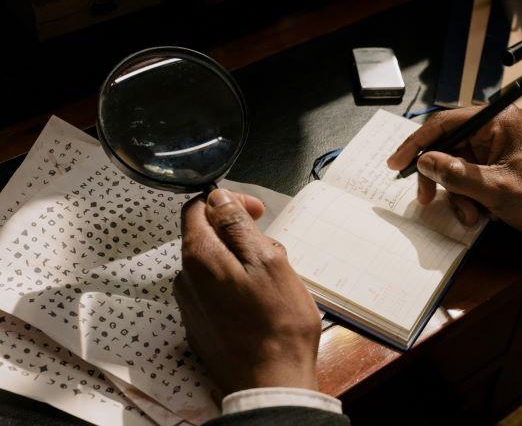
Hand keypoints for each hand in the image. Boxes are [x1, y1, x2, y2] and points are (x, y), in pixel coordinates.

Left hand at [175, 189, 321, 396]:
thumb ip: (237, 225)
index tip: (257, 212)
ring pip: (216, 264)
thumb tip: (217, 198)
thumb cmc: (277, 322)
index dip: (228, 202)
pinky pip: (216, 290)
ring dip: (242, 262)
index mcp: (199, 257)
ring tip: (272, 282)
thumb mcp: (267, 261)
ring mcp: (190, 305)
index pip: (198, 208)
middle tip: (274, 253)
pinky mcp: (200, 325)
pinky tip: (260, 303)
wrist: (271, 382)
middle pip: (208, 237)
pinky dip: (236, 285)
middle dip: (241, 235)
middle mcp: (185, 279)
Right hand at [387, 106, 521, 246]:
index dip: (416, 143)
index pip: (444, 123)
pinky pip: (466, 179)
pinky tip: (480, 214)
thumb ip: (456, 174)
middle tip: (426, 199)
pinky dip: (466, 198)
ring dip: (455, 194)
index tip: (396, 164)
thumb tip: (425, 162)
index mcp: (497, 122)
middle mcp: (493, 130)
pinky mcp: (495, 166)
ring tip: (471, 215)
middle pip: (446, 147)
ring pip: (453, 167)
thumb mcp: (496, 189)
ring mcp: (494, 149)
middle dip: (438, 178)